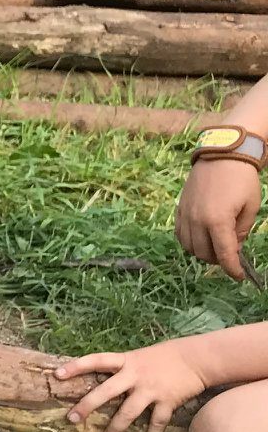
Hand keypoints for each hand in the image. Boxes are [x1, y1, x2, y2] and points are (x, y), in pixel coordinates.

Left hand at [57, 342, 207, 431]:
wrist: (198, 358)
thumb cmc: (165, 357)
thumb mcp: (139, 356)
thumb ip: (121, 368)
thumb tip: (98, 378)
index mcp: (126, 361)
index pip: (96, 360)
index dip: (76, 366)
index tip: (57, 375)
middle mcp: (135, 375)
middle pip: (105, 392)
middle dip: (87, 406)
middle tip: (71, 419)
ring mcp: (151, 389)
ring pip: (128, 413)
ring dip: (114, 430)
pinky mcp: (167, 401)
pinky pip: (156, 423)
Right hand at [176, 156, 263, 280]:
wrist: (222, 155)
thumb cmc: (242, 179)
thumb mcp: (251, 206)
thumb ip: (242, 230)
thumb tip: (234, 246)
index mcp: (218, 221)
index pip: (224, 254)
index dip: (232, 268)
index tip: (239, 276)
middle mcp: (197, 221)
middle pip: (204, 253)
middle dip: (218, 260)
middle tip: (230, 256)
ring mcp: (186, 215)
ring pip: (189, 247)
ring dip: (203, 252)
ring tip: (215, 248)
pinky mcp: (179, 209)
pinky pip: (180, 235)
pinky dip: (190, 242)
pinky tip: (200, 239)